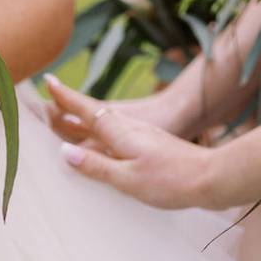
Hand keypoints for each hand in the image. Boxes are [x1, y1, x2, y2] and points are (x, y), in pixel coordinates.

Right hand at [45, 74, 218, 209]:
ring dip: (84, 116)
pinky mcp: (151, 143)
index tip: (48, 81)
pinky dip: (101, 129)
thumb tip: (64, 151)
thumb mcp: (128, 179)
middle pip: (92, 112)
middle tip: (48, 99)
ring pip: (105, 121)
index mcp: (118, 133)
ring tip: (68, 117)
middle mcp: (127, 127)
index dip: (65, 98)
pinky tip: (105, 139)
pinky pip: (116, 131)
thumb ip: (96, 165)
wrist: (213, 177)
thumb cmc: (171, 180)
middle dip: (69, 105)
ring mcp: (141, 134)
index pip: (84, 111)